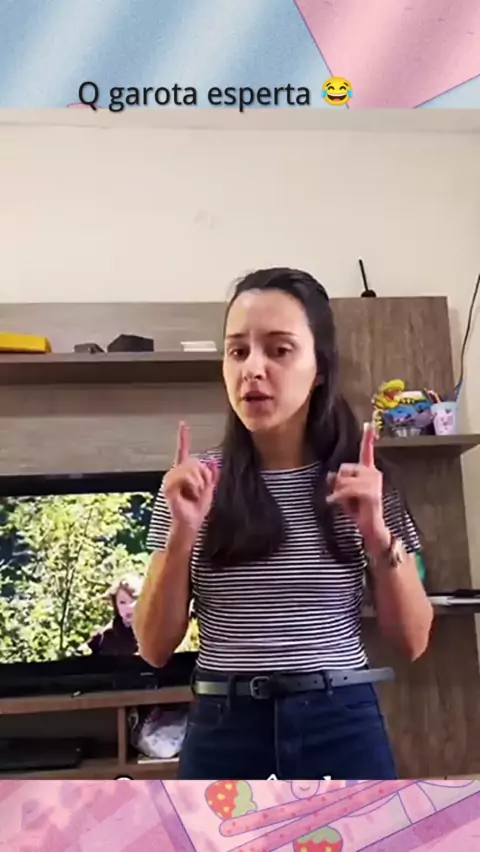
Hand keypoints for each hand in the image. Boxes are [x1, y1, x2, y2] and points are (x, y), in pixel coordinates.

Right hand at [163, 421, 218, 538]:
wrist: (191, 523)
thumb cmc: (197, 508)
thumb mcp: (209, 489)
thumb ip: (212, 475)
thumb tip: (213, 462)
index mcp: (183, 471)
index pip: (183, 450)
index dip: (183, 437)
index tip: (183, 423)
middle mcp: (174, 472)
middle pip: (196, 461)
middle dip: (204, 476)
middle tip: (200, 490)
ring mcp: (170, 478)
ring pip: (192, 469)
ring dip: (200, 483)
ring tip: (194, 494)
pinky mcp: (168, 486)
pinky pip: (186, 477)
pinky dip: (194, 486)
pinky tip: (189, 495)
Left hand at [326, 421, 389, 554]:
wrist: (371, 528)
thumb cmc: (359, 510)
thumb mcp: (344, 494)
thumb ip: (338, 482)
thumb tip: (331, 475)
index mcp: (368, 471)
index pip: (367, 451)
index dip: (368, 437)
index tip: (369, 423)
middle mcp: (374, 473)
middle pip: (344, 468)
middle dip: (338, 483)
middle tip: (343, 497)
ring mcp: (374, 482)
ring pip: (343, 480)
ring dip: (338, 493)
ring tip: (344, 503)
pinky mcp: (371, 493)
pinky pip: (347, 489)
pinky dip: (337, 497)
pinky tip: (334, 503)